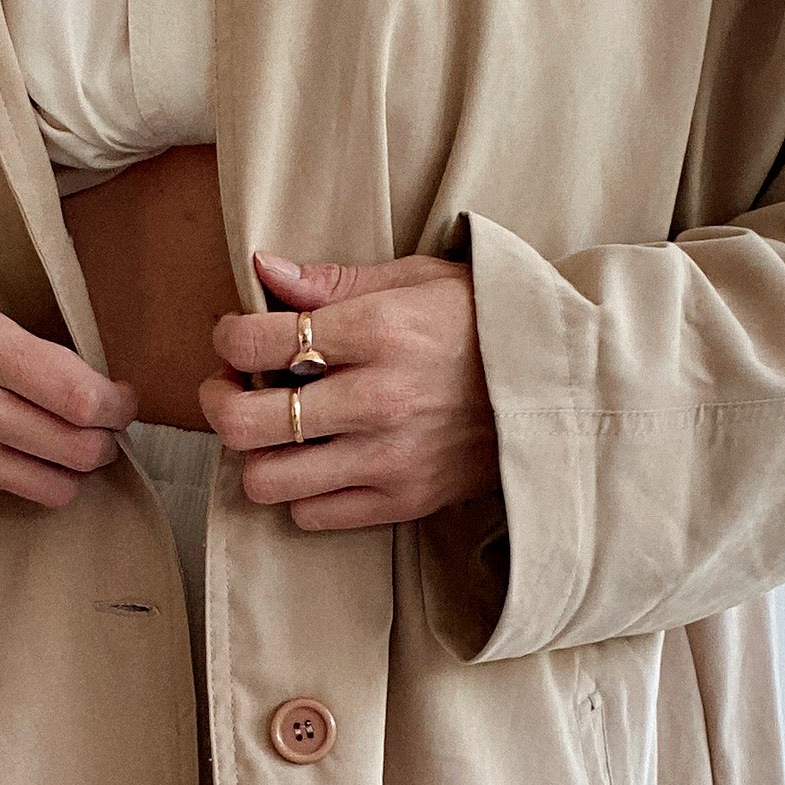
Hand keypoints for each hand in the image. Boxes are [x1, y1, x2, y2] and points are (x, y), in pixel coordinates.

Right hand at [0, 296, 136, 509]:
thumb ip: (20, 346)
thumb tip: (88, 381)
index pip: (79, 397)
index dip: (117, 404)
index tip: (123, 397)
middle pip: (76, 450)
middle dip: (105, 439)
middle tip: (105, 422)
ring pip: (51, 486)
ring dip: (73, 469)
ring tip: (70, 443)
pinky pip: (8, 489)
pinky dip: (30, 476)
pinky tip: (24, 450)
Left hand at [199, 249, 499, 530]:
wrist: (565, 387)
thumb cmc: (485, 322)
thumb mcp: (417, 279)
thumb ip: (333, 279)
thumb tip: (261, 269)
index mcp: (380, 330)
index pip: (258, 340)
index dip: (228, 335)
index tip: (237, 334)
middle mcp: (378, 399)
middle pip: (245, 422)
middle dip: (219, 401)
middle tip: (231, 386)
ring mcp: (389, 459)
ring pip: (267, 480)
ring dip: (255, 455)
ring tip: (271, 430)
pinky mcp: (404, 502)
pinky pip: (311, 516)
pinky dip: (299, 492)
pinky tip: (315, 461)